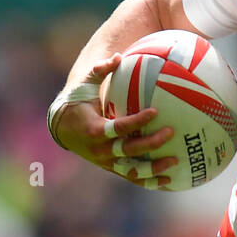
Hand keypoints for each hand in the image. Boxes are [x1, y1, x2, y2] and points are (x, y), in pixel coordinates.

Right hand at [53, 53, 178, 187]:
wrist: (62, 128)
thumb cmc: (77, 102)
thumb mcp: (84, 85)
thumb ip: (101, 70)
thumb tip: (118, 56)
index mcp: (95, 130)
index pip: (119, 127)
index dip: (137, 121)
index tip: (155, 112)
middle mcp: (101, 150)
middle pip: (129, 150)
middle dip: (151, 143)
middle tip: (171, 133)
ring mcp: (107, 162)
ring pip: (133, 170)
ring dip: (154, 169)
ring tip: (175, 162)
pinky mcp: (113, 169)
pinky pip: (133, 178)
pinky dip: (150, 181)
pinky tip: (168, 181)